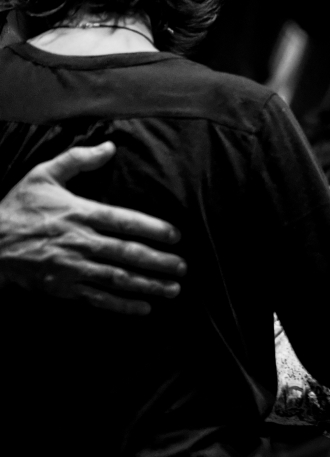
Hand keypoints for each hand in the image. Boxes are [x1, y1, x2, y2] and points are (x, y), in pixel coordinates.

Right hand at [0, 142, 186, 314]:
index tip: (176, 235)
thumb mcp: (43, 176)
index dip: (153, 229)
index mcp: (80, 214)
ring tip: (174, 289)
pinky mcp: (64, 288)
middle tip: (183, 267)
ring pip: (118, 279)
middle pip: (128, 253)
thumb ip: (78, 160)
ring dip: (149, 285)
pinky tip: (144, 309)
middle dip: (159, 262)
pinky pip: (98, 299)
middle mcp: (80, 242)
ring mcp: (73, 268)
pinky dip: (122, 306)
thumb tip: (110, 147)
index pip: (124, 221)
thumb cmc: (18, 208)